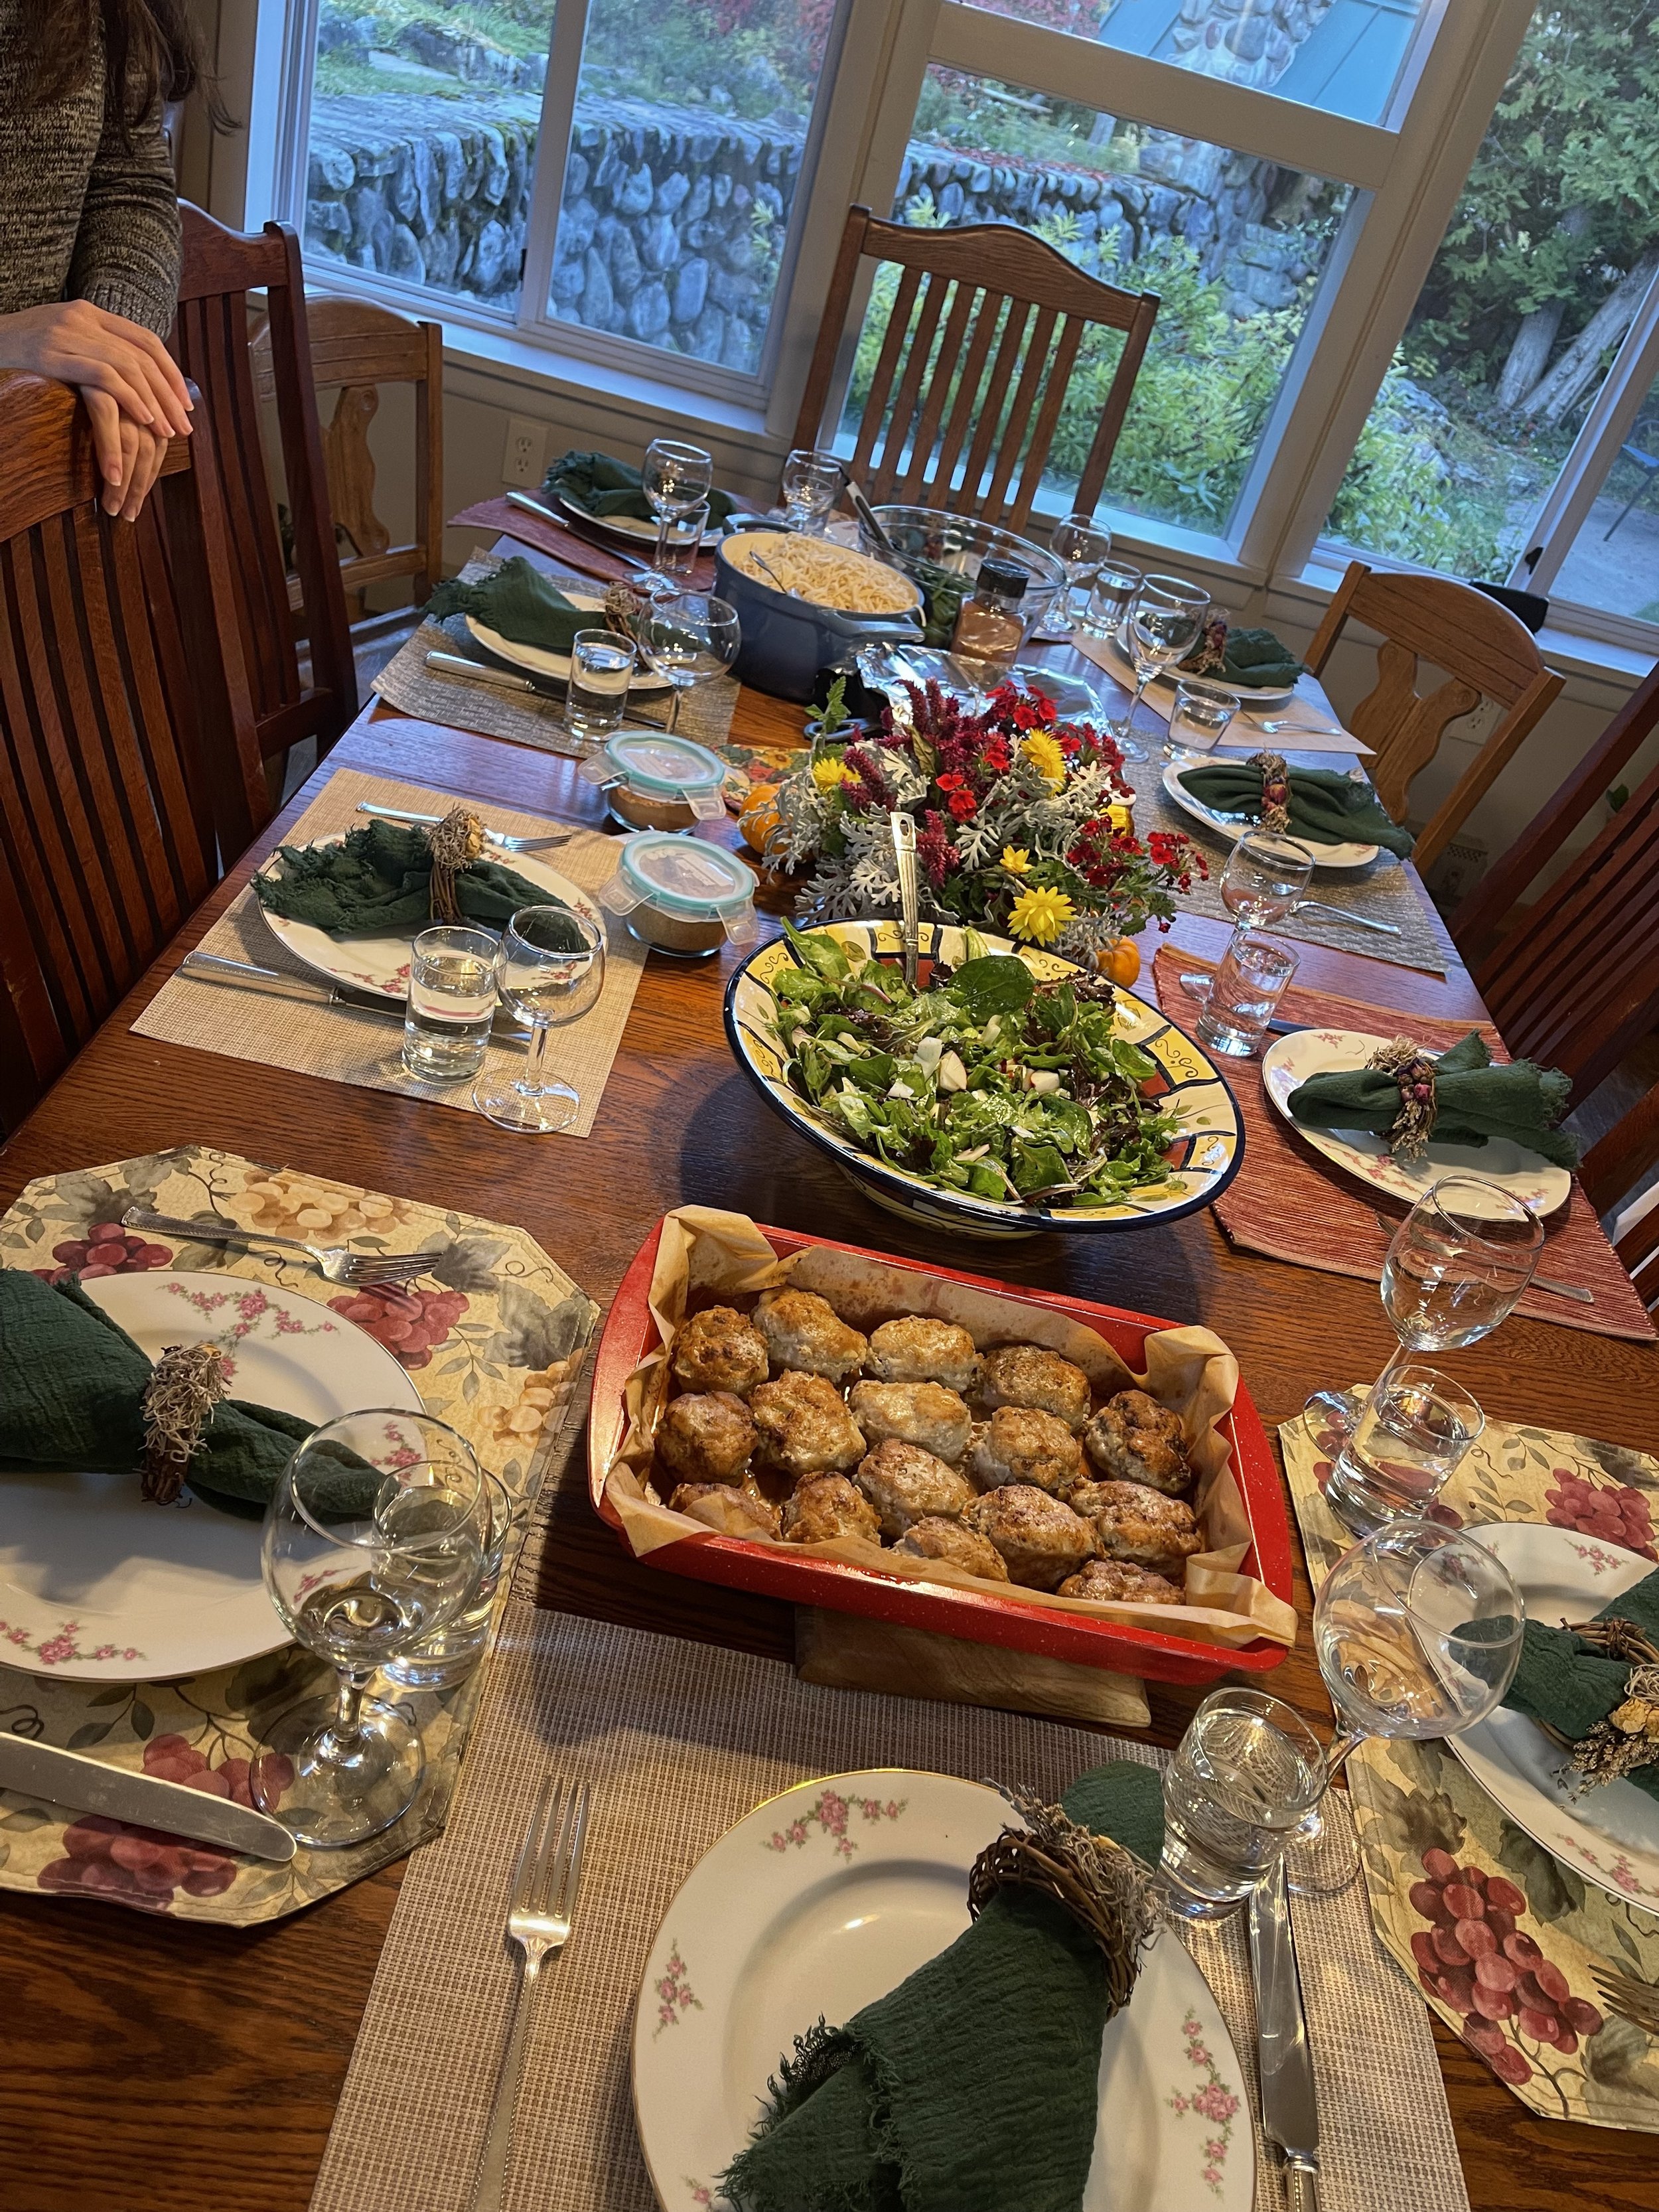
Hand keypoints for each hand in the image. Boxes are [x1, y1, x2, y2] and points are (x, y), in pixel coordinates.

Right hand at [0, 300, 192, 501]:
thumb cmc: (22, 351)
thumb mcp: (65, 342)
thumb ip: (97, 351)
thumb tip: (138, 382)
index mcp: (89, 312)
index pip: (144, 339)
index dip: (170, 371)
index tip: (185, 402)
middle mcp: (81, 317)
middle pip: (141, 355)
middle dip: (168, 394)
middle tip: (184, 426)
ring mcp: (65, 334)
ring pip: (127, 365)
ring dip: (153, 402)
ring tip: (167, 431)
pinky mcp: (51, 355)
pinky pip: (103, 376)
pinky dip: (130, 398)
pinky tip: (143, 419)